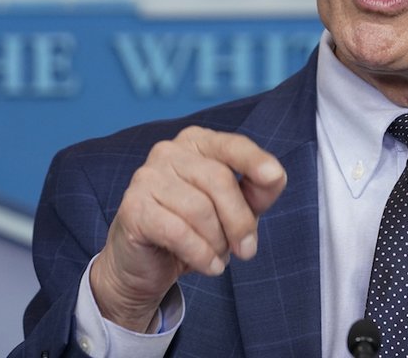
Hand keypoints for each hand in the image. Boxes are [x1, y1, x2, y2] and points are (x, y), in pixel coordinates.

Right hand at [89, 126, 286, 331]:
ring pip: (199, 209)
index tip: (274, 176)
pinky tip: (208, 266)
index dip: (254, 160)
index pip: (231, 145)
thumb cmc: (195, 228)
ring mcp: (146, 177)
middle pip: (219, 180)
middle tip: (247, 250)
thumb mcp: (235, 208)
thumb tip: (274, 176)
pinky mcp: (132, 208)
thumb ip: (257, 191)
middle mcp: (168, 152)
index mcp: (197, 143)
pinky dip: (200, 254)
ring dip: (218, 242)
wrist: (145, 264)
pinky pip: (178, 232)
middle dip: (240, 221)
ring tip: (218, 255)